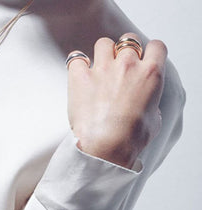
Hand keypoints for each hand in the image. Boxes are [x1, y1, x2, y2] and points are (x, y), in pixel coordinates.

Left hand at [67, 33, 166, 168]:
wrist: (106, 146)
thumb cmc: (130, 139)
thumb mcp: (153, 121)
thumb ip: (150, 104)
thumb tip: (146, 106)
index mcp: (151, 74)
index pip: (156, 47)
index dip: (147, 53)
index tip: (141, 60)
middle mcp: (128, 65)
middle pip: (129, 40)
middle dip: (124, 51)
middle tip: (117, 68)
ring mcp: (103, 68)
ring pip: (103, 44)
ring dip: (101, 54)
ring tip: (97, 70)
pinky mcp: (81, 77)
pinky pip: (76, 58)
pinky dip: (76, 64)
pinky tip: (77, 74)